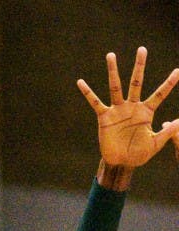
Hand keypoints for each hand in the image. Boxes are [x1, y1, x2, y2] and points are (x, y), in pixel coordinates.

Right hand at [77, 46, 178, 167]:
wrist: (120, 163)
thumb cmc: (138, 154)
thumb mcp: (155, 144)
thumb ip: (167, 132)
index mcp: (146, 112)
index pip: (159, 94)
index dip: (169, 84)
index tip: (178, 71)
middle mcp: (132, 106)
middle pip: (136, 82)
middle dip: (140, 66)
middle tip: (142, 49)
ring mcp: (118, 110)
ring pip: (115, 87)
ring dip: (113, 71)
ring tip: (111, 55)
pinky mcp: (105, 117)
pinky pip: (95, 103)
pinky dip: (88, 93)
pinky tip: (80, 82)